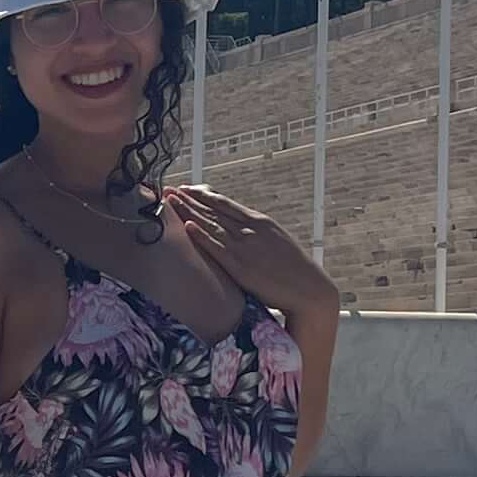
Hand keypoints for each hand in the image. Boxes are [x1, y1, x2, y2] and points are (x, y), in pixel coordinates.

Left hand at [161, 184, 338, 322]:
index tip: (185, 188)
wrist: (308, 288)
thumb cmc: (292, 269)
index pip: (224, 203)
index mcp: (260, 221)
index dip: (202, 195)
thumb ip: (256, 233)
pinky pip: (217, 248)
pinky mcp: (241, 266)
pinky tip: (187, 225)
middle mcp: (251, 229)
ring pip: (211, 224)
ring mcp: (245, 246)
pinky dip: (201, 235)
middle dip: (189, 198)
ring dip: (188, 211)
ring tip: (170, 201)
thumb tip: (239, 229)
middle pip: (213, 210)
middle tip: (168, 189)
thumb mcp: (275, 241)